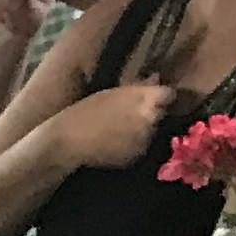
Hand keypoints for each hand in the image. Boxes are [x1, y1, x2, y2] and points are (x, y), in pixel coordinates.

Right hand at [57, 78, 182, 172]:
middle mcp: (151, 118)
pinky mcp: (136, 156)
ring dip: (141, 132)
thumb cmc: (84, 112)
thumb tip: (156, 78)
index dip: (160, 97)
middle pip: (161, 114)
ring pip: (151, 132)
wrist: (66, 141)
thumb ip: (137, 87)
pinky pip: (140, 149)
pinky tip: (114, 144)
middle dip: (151, 114)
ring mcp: (145, 139)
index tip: (152, 99)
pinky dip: (131, 147)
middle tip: (130, 116)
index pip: (169, 95)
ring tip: (119, 132)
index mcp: (146, 98)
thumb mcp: (110, 93)